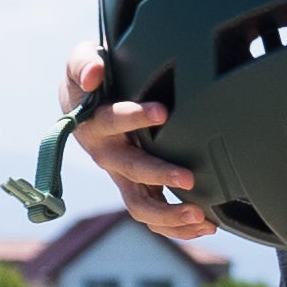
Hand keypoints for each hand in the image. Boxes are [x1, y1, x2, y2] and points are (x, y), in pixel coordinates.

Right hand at [62, 49, 217, 242]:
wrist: (81, 106)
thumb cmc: (89, 79)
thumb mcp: (81, 61)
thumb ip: (83, 62)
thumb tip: (92, 75)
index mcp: (95, 124)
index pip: (111, 120)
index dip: (134, 117)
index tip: (162, 111)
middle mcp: (107, 155)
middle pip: (129, 171)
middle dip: (158, 174)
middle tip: (187, 178)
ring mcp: (122, 175)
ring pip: (139, 205)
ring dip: (169, 214)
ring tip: (201, 216)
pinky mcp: (136, 187)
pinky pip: (153, 215)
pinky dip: (176, 225)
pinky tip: (206, 224)